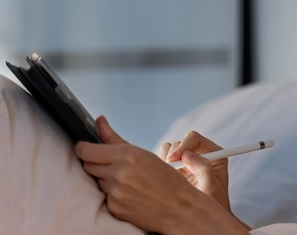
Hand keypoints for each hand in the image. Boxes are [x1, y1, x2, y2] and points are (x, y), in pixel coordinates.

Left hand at [76, 116, 248, 234]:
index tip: (84, 147)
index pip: (87, 150)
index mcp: (128, 155)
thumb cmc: (166, 179)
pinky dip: (112, 194)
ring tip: (127, 180)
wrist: (180, 208)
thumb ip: (115, 138)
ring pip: (96, 181)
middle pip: (88, 165)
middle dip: (96, 163)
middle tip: (111, 164)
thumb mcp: (143, 154)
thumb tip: (99, 121)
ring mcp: (116, 193)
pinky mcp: (115, 208)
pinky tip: (128, 193)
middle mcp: (120, 173)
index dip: (83, 148)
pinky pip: (104, 197)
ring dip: (105, 179)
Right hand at [159, 131, 231, 213]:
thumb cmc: (214, 205)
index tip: (174, 159)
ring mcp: (187, 162)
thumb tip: (188, 155)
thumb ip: (204, 169)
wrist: (206, 219)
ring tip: (170, 177)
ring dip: (165, 161)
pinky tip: (165, 180)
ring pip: (168, 150)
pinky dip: (160, 167)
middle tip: (169, 170)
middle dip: (172, 155)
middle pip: (179, 143)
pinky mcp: (176, 170)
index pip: (195, 139)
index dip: (183, 145)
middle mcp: (200, 155)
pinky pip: (161, 161)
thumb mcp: (212, 188)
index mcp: (214, 155)